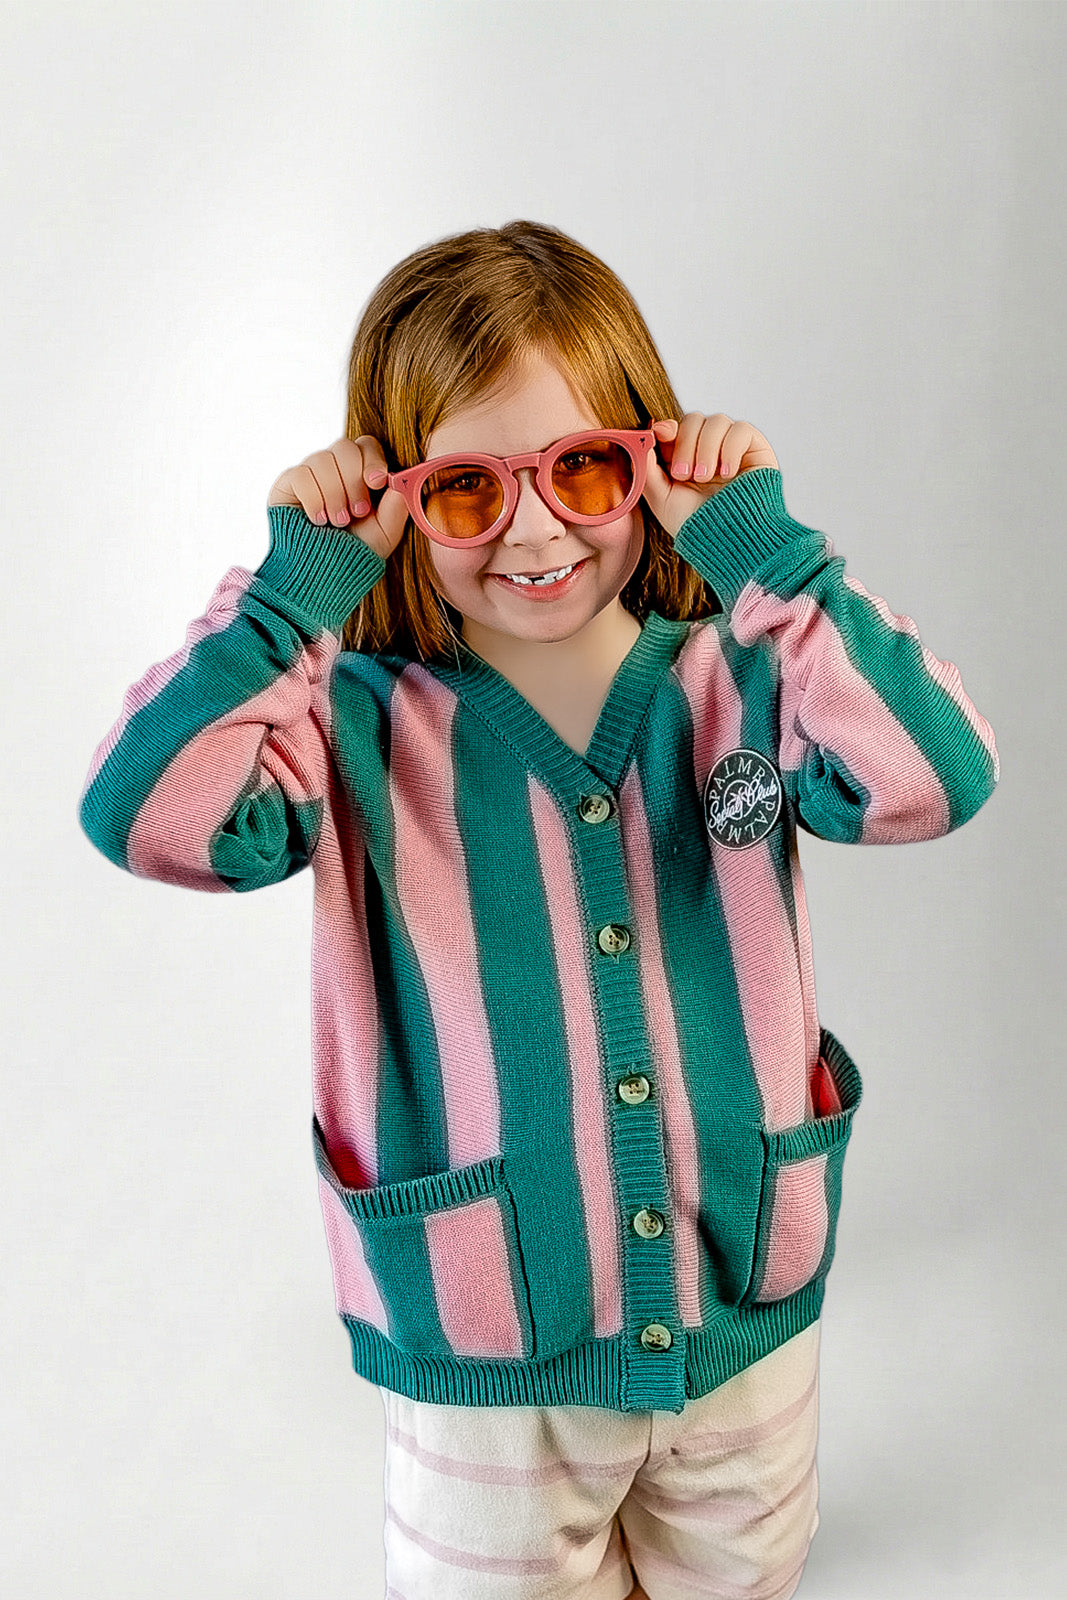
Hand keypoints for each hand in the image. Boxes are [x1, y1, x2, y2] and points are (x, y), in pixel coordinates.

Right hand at [267, 435, 408, 561]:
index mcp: (360, 473)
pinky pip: (301, 475)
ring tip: (337, 522)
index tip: (377, 482)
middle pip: (344, 446)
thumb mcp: (383, 536)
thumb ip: (396, 510)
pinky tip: (318, 520)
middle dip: (353, 480)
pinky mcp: (288, 484)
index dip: (373, 459)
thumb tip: (400, 484)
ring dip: (334, 494)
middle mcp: (335, 467)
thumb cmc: (354, 551)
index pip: (367, 445)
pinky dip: (314, 499)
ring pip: (322, 459)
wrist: (321, 573)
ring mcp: (311, 473)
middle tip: (357, 512)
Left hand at [642, 414, 778, 539]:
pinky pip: (741, 430)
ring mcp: (732, 447)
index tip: (659, 434)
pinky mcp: (755, 448)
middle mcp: (708, 449)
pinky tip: (727, 473)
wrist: (729, 541)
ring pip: (716, 421)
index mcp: (685, 458)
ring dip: (706, 449)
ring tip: (704, 478)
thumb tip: (642, 441)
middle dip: (685, 444)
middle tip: (684, 474)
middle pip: (693, 419)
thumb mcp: (661, 499)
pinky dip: (730, 449)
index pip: (675, 427)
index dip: (666, 427)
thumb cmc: (697, 525)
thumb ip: (648, 470)